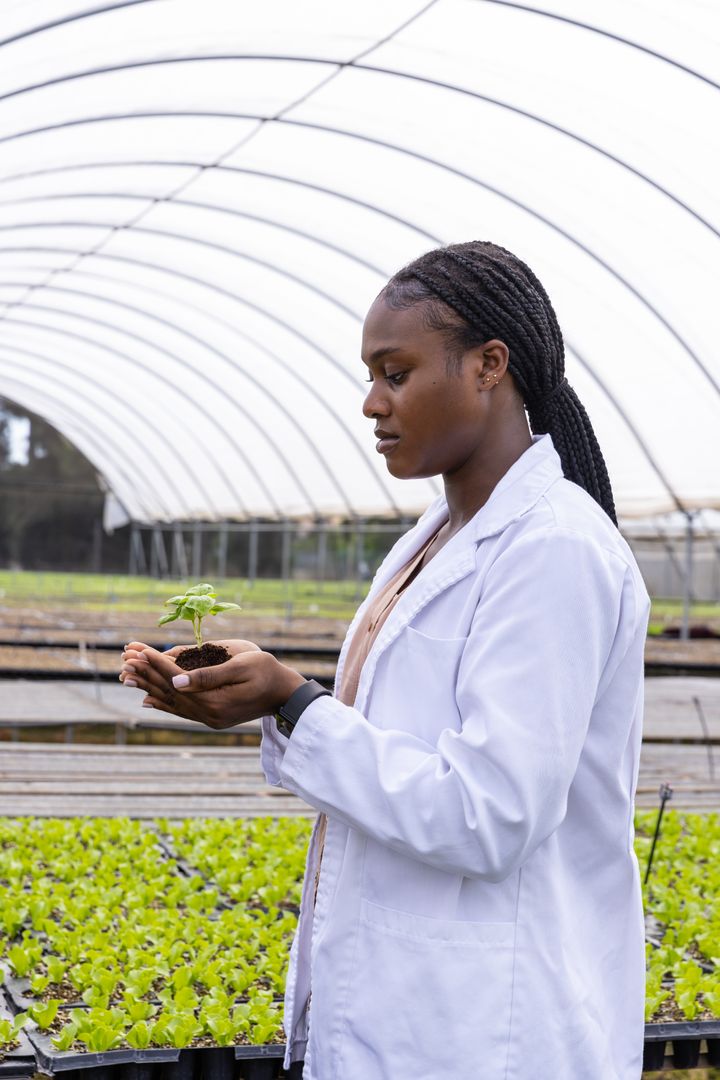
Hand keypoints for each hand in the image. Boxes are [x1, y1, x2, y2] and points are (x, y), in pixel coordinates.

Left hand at [119, 640, 305, 728]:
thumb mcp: (241, 666)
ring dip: (150, 688)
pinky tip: (148, 699)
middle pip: (170, 692)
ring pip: (172, 703)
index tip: (138, 650)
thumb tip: (176, 681)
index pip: (176, 680)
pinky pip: (182, 711)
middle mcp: (208, 715)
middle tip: (124, 660)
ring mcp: (209, 720)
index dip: (156, 663)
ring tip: (127, 677)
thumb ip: (208, 675)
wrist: (285, 694)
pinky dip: (164, 703)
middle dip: (147, 674)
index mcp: (215, 701)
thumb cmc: (267, 671)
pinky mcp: (212, 719)